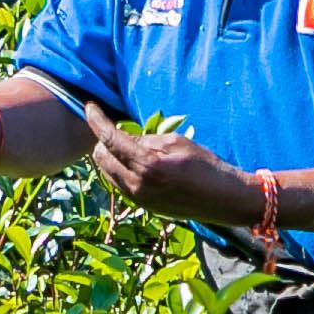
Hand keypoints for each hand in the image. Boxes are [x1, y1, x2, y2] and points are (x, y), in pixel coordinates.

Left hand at [81, 111, 267, 232]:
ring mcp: (139, 199)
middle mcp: (137, 185)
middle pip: (101, 158)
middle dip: (102, 140)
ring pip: (107, 173)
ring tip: (126, 145)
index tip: (90, 107)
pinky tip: (133, 162)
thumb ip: (146, 139)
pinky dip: (119, 170)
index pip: (110, 140)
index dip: (96, 121)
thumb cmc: (206, 166)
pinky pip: (119, 184)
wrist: (224, 200)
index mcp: (147, 166)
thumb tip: (124, 137)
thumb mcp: (176, 142)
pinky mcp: (143, 207)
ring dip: (109, 156)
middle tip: (114, 128)